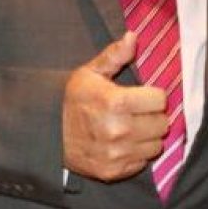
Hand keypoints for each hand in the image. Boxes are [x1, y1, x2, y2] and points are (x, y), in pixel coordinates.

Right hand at [61, 32, 168, 181]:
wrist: (46, 134)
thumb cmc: (72, 100)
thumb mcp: (89, 73)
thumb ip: (114, 55)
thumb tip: (133, 36)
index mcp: (115, 102)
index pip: (160, 100)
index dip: (153, 96)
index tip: (143, 96)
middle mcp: (117, 131)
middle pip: (162, 124)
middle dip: (153, 116)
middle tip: (138, 113)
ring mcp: (115, 154)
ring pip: (155, 145)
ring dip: (147, 137)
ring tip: (131, 128)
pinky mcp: (111, 172)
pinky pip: (142, 163)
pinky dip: (136, 155)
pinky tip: (122, 145)